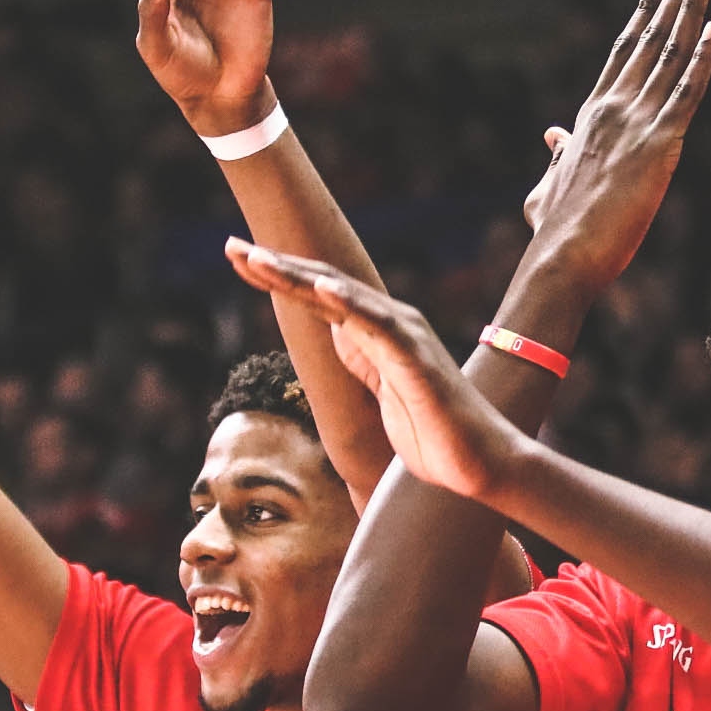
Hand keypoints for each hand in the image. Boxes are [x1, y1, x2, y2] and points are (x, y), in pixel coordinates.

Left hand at [226, 240, 523, 501]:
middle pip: (324, 285)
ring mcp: (405, 337)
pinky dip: (351, 302)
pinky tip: (322, 286)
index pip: (319, 295)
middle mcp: (390, 323)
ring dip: (298, 276)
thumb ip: (362, 359)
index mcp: (375, 332)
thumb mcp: (382, 392)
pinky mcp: (416, 359)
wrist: (479, 464)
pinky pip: (379, 325)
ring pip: (344, 296)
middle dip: (275, 265)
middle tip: (231, 247)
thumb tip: (336, 330)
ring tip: (258, 259)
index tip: (239, 259)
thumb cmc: (433, 434)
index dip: (278, 276)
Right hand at [517, 0, 710, 290]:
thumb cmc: (554, 230)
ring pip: (670, 54)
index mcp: (592, 115)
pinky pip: (687, 94)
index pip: (624, 51)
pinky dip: (703, 60)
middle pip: (651, 38)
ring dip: (690, 10)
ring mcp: (635, 123)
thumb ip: (555, 154)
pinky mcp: (658, 146)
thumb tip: (552, 135)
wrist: (561, 256)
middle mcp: (613, 108)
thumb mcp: (550, 183)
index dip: (644, 13)